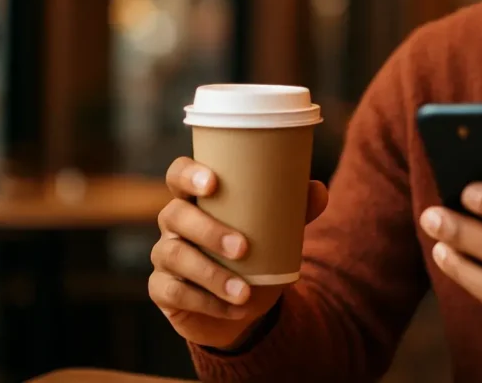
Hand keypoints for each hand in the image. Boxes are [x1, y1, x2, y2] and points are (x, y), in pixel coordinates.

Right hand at [149, 156, 328, 349]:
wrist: (244, 303)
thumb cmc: (257, 252)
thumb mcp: (278, 230)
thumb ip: (296, 209)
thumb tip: (319, 190)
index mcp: (197, 197)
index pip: (178, 174)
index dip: (188, 174)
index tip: (213, 183)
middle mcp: (174, 222)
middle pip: (175, 214)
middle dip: (208, 230)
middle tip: (244, 248)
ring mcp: (165, 255)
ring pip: (174, 256)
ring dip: (211, 274)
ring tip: (244, 292)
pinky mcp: (162, 289)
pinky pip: (174, 293)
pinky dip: (206, 302)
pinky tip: (233, 307)